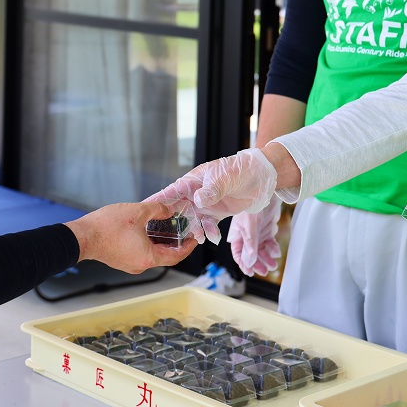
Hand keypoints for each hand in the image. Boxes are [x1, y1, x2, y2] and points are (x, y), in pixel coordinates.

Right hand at [66, 201, 196, 273]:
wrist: (82, 236)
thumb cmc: (106, 227)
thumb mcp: (138, 211)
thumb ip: (158, 209)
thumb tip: (169, 209)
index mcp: (148, 258)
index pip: (176, 256)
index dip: (187, 247)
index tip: (193, 238)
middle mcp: (140, 265)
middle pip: (165, 256)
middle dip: (175, 242)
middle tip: (182, 230)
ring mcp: (130, 264)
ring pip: (152, 255)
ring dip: (161, 242)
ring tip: (166, 227)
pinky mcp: (121, 260)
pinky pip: (141, 254)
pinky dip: (148, 244)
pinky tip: (148, 230)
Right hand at [146, 148, 277, 243]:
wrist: (263, 177)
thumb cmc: (242, 169)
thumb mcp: (226, 178)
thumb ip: (212, 190)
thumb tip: (198, 200)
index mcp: (195, 180)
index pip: (172, 191)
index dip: (157, 200)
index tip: (143, 208)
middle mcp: (197, 193)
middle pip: (178, 209)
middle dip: (171, 221)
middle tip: (164, 233)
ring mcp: (207, 203)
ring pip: (192, 220)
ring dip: (193, 230)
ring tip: (197, 238)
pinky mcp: (217, 212)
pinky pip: (207, 225)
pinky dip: (208, 232)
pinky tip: (212, 237)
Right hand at [228, 197, 281, 276]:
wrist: (269, 191)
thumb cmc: (254, 205)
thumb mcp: (250, 227)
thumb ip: (250, 245)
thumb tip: (249, 263)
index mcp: (237, 235)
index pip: (238, 254)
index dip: (244, 264)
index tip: (251, 272)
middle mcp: (246, 235)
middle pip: (250, 255)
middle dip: (257, 263)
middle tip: (265, 270)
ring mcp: (257, 233)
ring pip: (260, 251)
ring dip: (266, 258)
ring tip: (273, 264)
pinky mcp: (266, 230)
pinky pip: (269, 243)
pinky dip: (272, 248)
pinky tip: (275, 251)